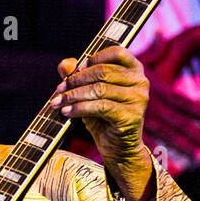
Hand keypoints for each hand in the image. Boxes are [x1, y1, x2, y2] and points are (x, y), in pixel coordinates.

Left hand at [49, 46, 152, 200]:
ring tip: (58, 102)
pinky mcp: (131, 116)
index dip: (93, 58)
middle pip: (103, 72)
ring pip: (99, 89)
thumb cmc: (104, 117)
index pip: (117, 52)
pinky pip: (100, 107)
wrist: (119, 148)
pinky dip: (79, 108)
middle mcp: (141, 82)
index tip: (74, 70)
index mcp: (135, 70)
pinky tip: (67, 112)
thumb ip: (78, 76)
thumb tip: (64, 64)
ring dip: (74, 96)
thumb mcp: (90, 94)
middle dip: (76, 80)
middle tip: (58, 90)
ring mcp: (138, 99)